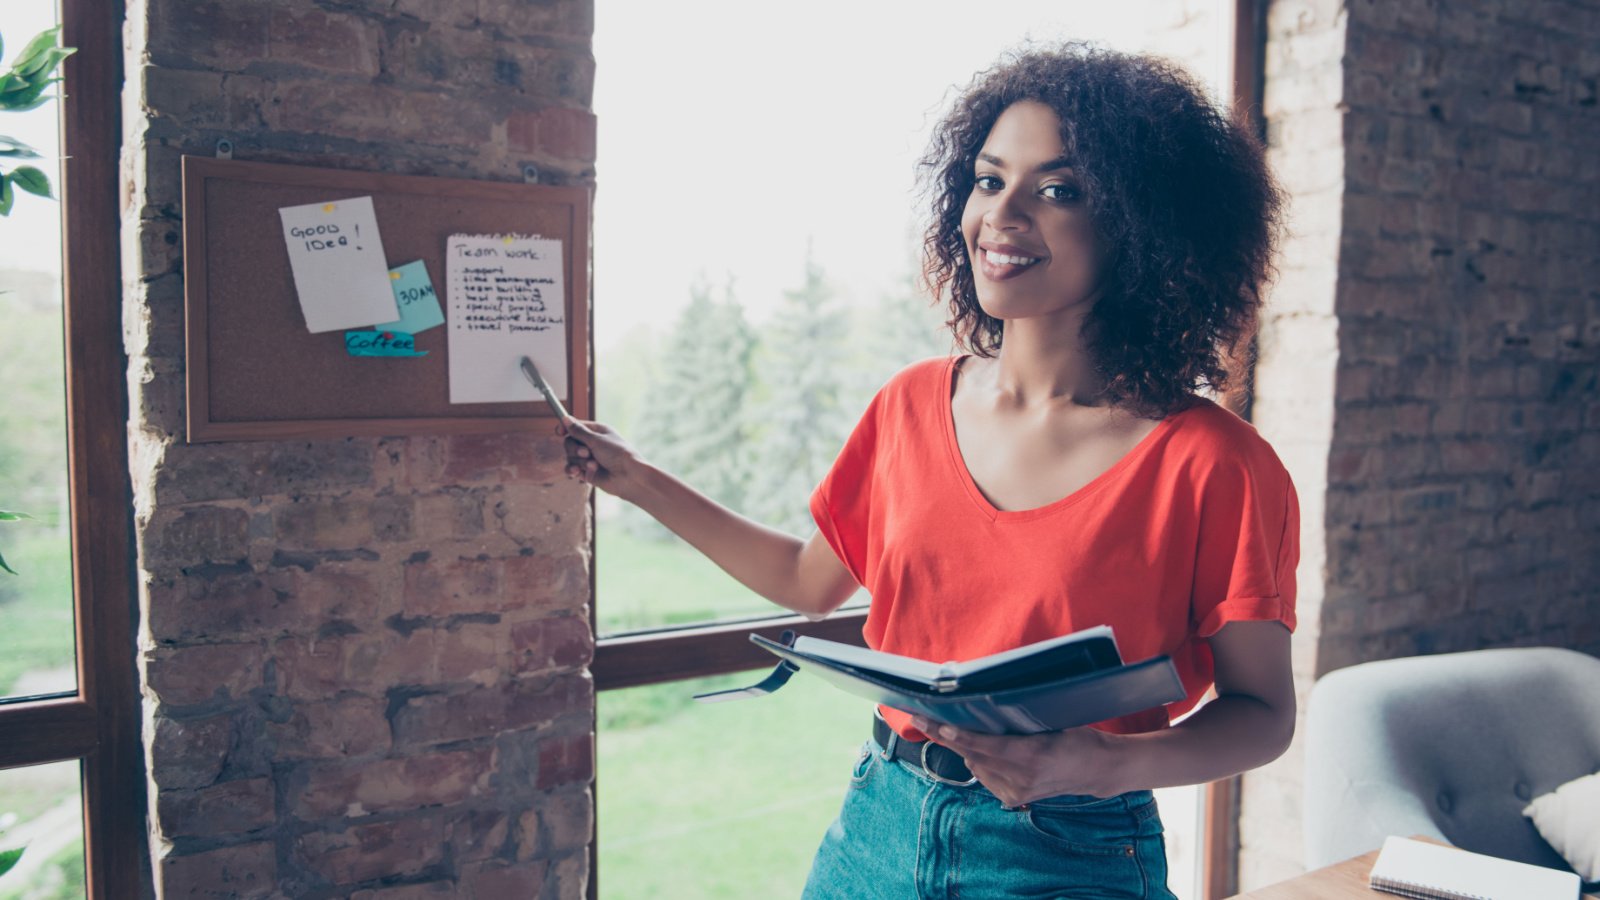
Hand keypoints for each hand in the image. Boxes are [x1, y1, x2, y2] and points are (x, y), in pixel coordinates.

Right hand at [559, 419, 643, 498]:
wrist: (629, 477)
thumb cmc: (617, 454)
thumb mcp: (596, 440)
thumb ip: (578, 431)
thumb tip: (565, 418)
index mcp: (596, 431)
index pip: (575, 427)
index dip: (565, 429)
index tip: (559, 432)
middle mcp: (592, 444)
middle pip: (569, 443)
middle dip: (575, 449)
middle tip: (586, 453)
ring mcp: (589, 458)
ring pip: (570, 457)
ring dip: (579, 462)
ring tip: (593, 466)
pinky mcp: (587, 472)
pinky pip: (572, 469)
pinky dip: (574, 471)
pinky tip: (578, 473)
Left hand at [910, 716, 1126, 807]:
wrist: (1098, 770)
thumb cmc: (1078, 737)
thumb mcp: (1052, 722)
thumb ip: (1019, 720)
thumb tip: (983, 704)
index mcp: (1033, 756)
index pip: (986, 745)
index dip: (958, 736)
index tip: (936, 725)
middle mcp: (1022, 778)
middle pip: (974, 755)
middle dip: (948, 737)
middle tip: (923, 720)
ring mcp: (1018, 792)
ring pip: (977, 766)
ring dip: (966, 748)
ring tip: (955, 729)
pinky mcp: (1015, 799)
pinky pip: (985, 776)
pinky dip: (980, 762)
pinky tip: (986, 751)